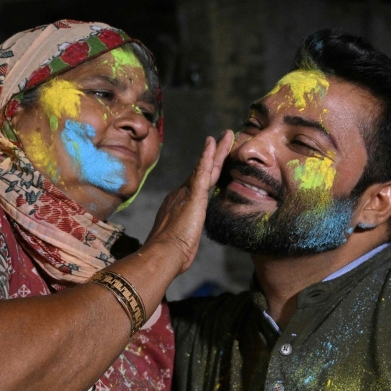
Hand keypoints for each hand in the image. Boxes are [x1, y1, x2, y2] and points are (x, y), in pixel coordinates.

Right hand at [143, 130, 233, 273]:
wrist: (163, 254)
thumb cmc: (170, 254)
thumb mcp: (178, 242)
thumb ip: (182, 236)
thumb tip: (182, 244)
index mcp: (178, 205)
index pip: (196, 185)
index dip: (204, 172)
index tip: (210, 161)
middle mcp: (180, 194)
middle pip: (201, 171)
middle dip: (213, 155)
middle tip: (221, 139)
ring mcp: (186, 193)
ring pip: (205, 167)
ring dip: (216, 150)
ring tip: (227, 135)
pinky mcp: (194, 196)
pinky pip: (202, 171)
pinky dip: (208, 156)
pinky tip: (213, 143)